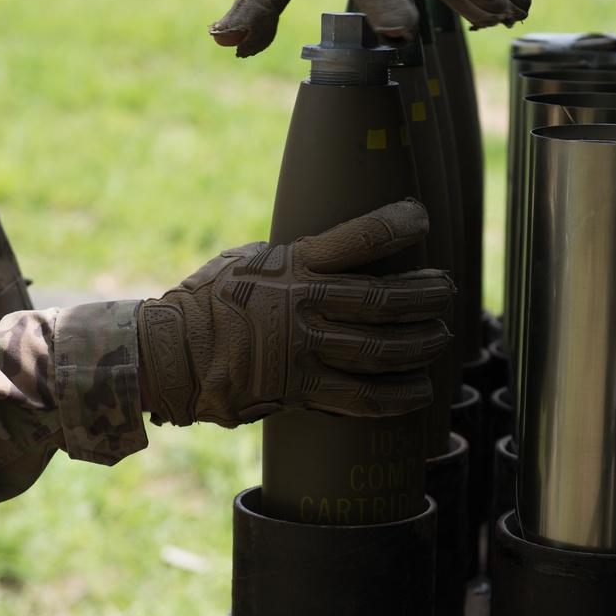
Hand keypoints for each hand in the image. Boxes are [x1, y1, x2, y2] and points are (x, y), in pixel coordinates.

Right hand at [137, 200, 452, 427]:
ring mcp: (305, 349)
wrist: (169, 354)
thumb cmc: (205, 302)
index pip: (359, 239)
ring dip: (421, 343)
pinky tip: (420, 391)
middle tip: (446, 292)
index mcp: (294, 264)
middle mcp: (306, 305)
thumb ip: (289, 258)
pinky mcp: (301, 389)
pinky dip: (398, 396)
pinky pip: (363, 397)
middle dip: (426, 296)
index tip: (421, 217)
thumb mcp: (246, 261)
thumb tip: (323, 252)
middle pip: (385, 300)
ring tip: (441, 335)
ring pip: (383, 348)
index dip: (397, 225)